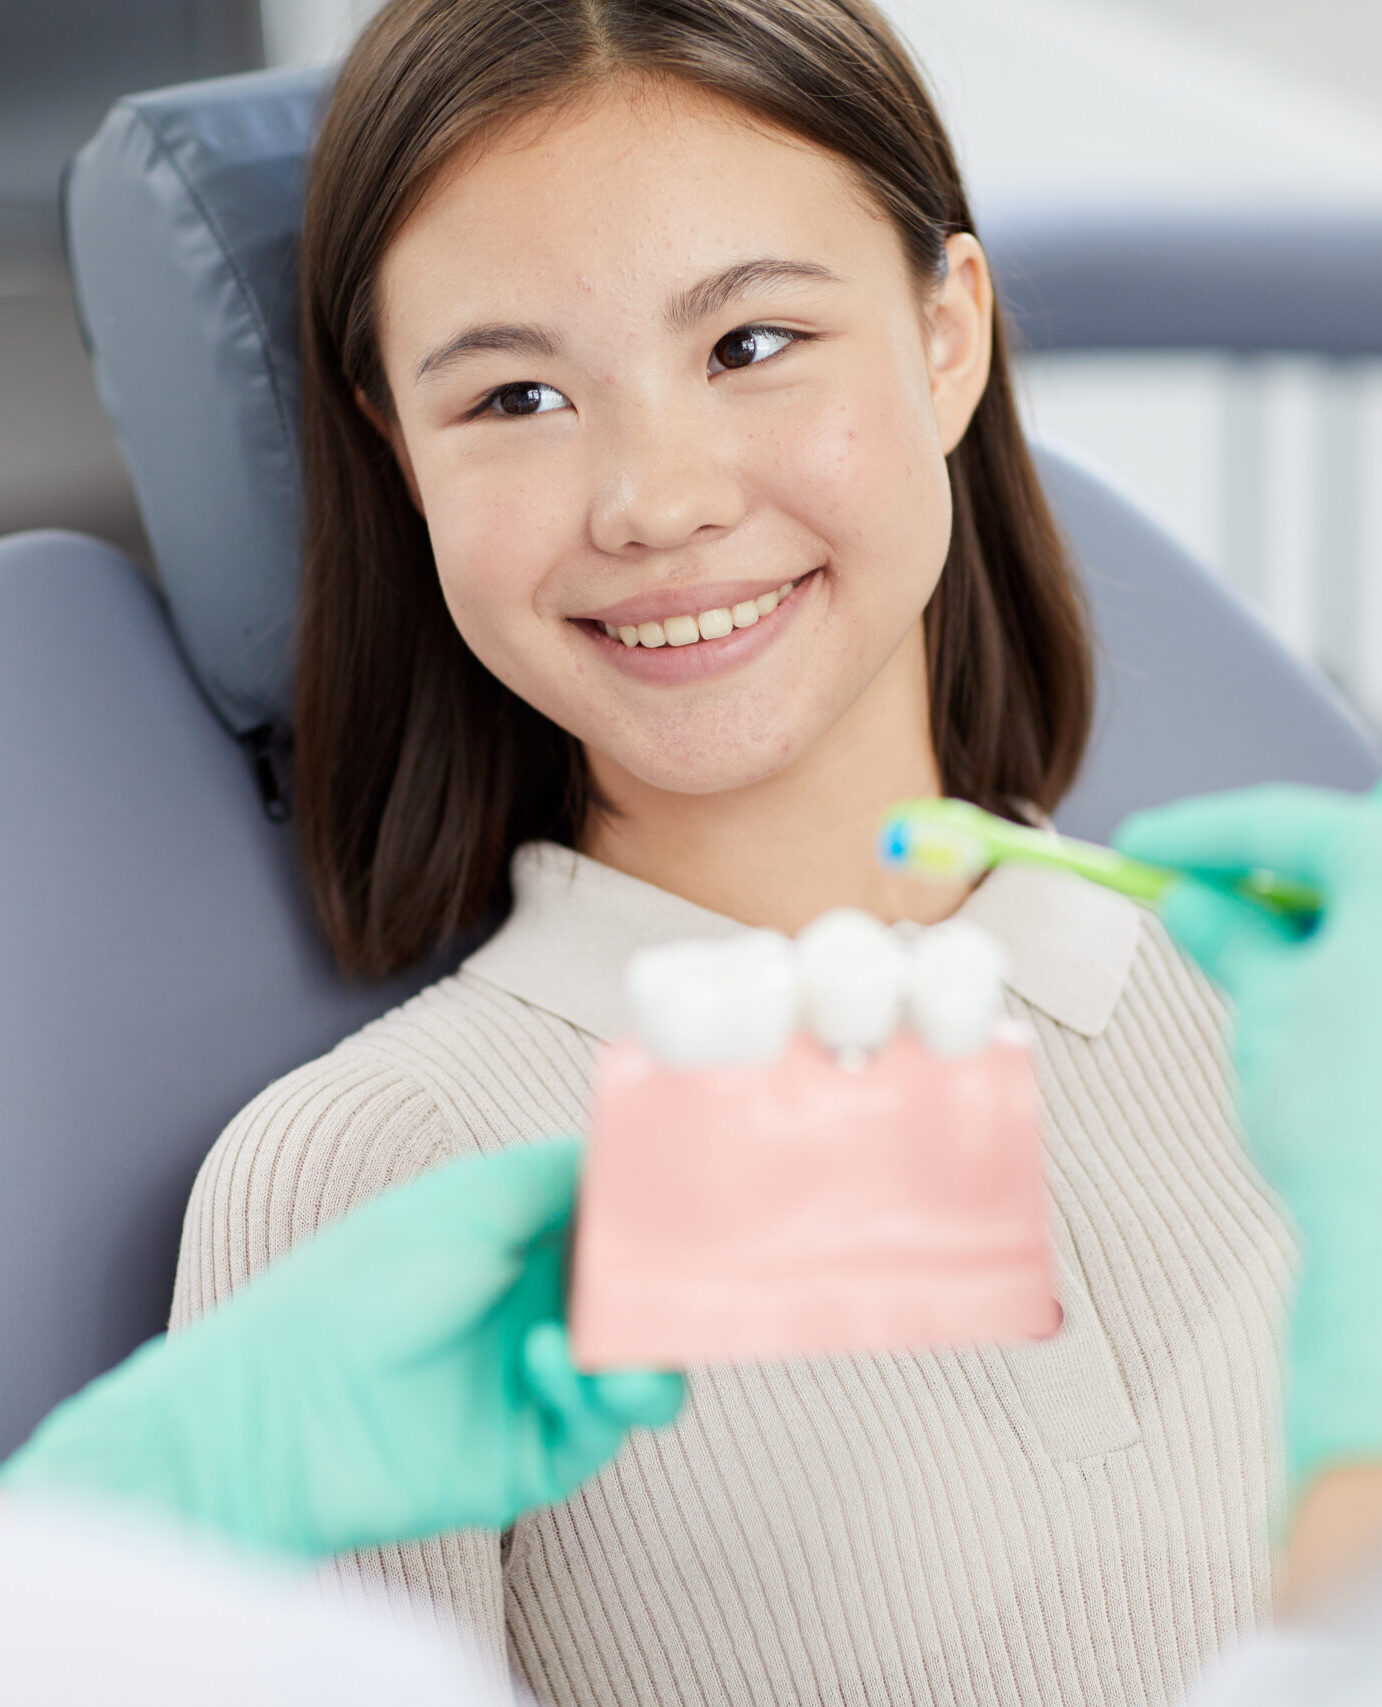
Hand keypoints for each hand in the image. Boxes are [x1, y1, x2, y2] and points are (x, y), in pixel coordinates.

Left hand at [1, 1139, 683, 1558]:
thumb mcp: (470, 1199)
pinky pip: (603, 1429)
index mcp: (527, 1240)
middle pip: (648, 1302)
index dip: (669, 1217)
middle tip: (705, 1279)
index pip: (624, 1226)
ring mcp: (541, 1384)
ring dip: (652, 1356)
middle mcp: (542, 1308)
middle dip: (679, 1292)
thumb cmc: (363, 1282)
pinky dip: (595, 1396)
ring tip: (619, 1352)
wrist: (283, 1407)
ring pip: (645, 1372)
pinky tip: (544, 1365)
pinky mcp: (535, 1454)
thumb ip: (562, 1174)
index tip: (719, 1201)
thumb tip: (637, 1149)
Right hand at [1115, 783, 1381, 1493]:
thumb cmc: (1348, 1129)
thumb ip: (1233, 940)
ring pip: (1377, 908)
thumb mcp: (1267, 1013)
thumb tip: (1197, 906)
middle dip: (1272, 868)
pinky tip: (1322, 993)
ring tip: (1253, 953)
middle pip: (1352, 851)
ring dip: (1323, 917)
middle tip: (1194, 892)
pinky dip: (1360, 962)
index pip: (1282, 825)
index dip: (1197, 834)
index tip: (1145, 846)